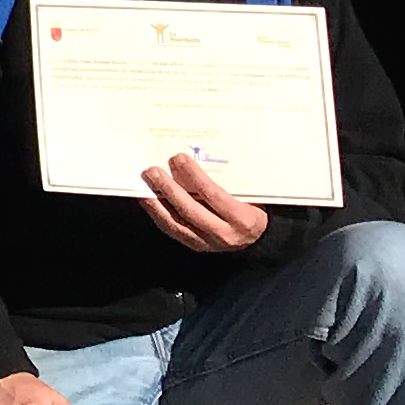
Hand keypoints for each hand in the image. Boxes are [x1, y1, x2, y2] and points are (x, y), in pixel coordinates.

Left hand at [137, 152, 268, 253]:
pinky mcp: (196, 246)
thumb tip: (192, 161)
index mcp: (242, 218)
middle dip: (169, 189)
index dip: (194, 176)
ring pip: (177, 223)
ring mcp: (208, 243)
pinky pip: (173, 230)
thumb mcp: (249, 195)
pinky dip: (158, 214)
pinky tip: (148, 199)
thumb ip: (226, 182)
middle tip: (153, 170)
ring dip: (157, 202)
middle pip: (190, 210)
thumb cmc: (253, 208)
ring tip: (146, 183)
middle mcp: (224, 234)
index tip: (179, 158)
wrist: (258, 239)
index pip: (213, 195)